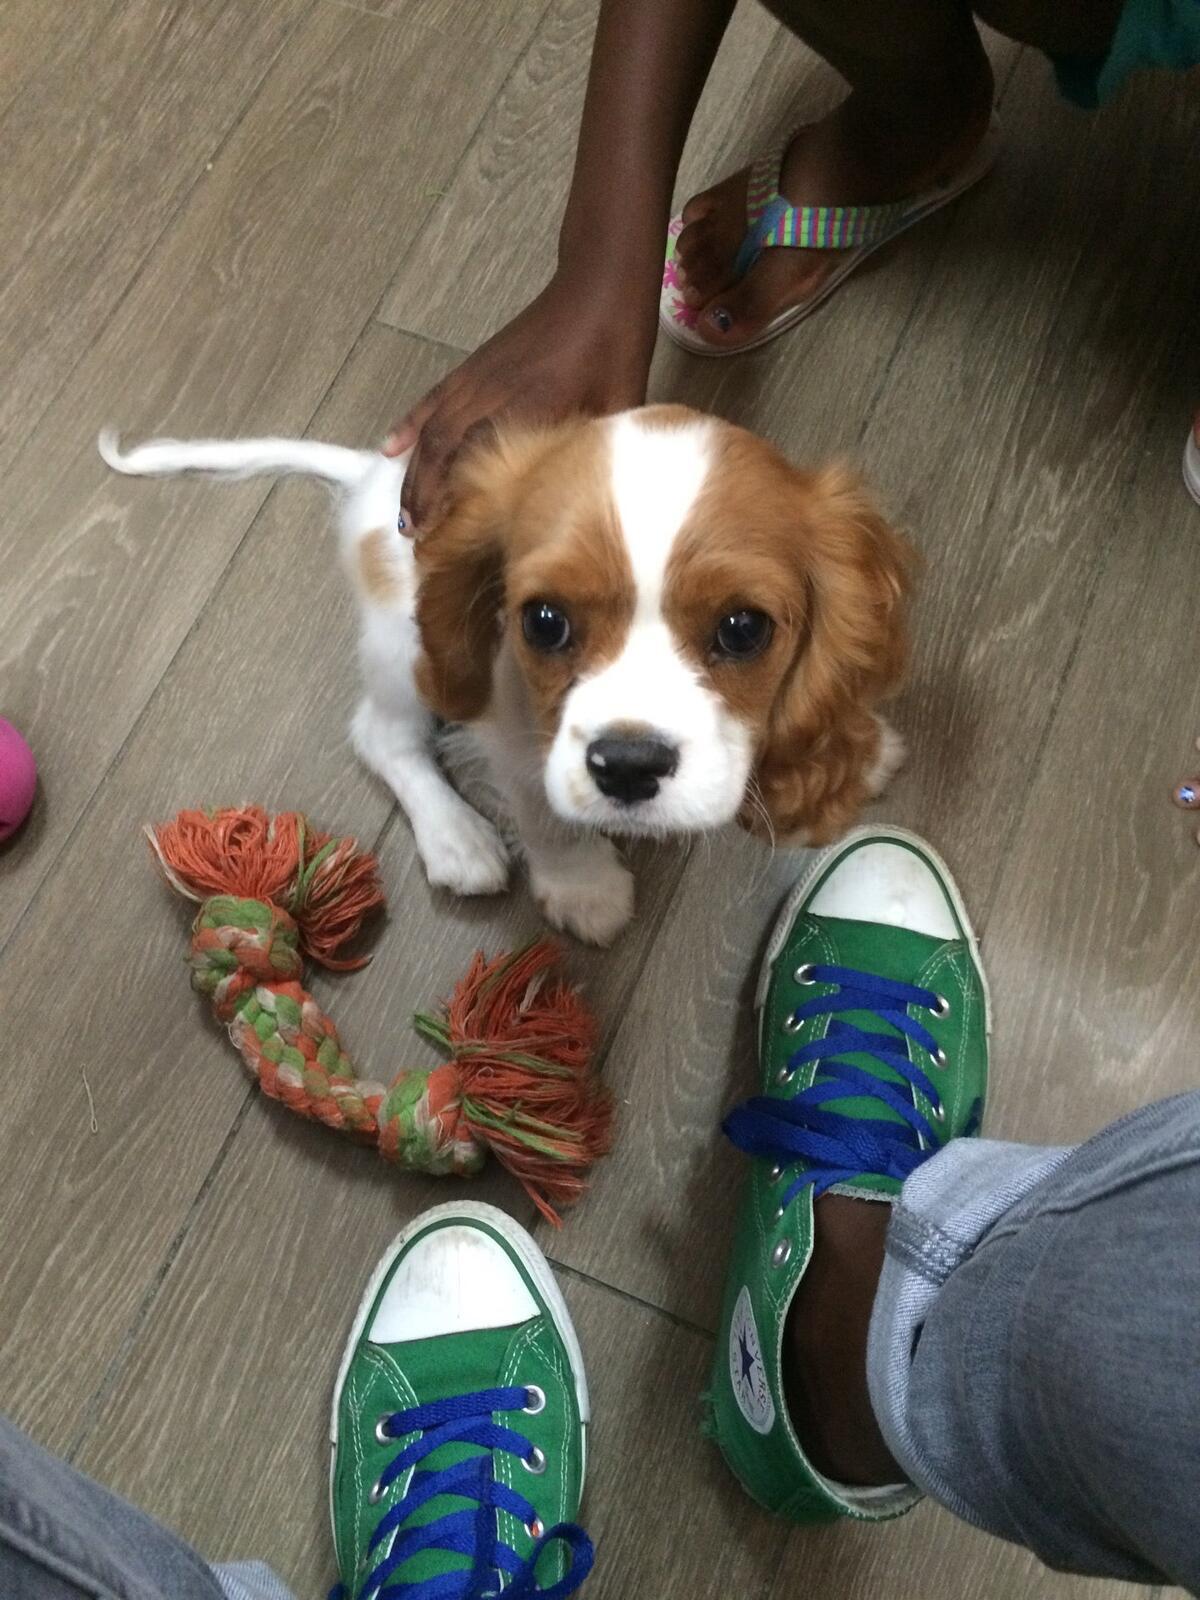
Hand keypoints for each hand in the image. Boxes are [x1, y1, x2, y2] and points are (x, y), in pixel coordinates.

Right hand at [385, 272, 654, 529]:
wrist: (598, 289)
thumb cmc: (614, 347)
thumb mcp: (618, 407)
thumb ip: (597, 451)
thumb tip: (594, 496)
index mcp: (531, 407)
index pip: (478, 462)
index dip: (453, 503)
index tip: (441, 538)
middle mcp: (493, 394)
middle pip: (443, 452)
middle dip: (423, 498)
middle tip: (414, 537)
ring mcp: (478, 378)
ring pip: (432, 431)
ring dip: (414, 473)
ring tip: (405, 512)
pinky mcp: (474, 366)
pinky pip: (432, 400)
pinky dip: (409, 426)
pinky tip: (391, 447)